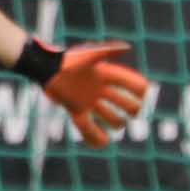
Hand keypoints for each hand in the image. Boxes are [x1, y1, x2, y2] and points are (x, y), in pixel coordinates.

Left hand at [30, 39, 146, 146]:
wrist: (45, 69)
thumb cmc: (67, 61)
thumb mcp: (87, 56)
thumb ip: (106, 51)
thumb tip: (127, 47)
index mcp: (105, 74)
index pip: (127, 82)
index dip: (138, 88)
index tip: (144, 93)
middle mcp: (99, 88)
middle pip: (122, 102)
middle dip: (131, 108)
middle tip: (133, 114)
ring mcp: (89, 100)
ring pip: (109, 116)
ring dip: (115, 122)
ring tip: (117, 125)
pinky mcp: (76, 109)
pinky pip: (88, 127)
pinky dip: (94, 138)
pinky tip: (103, 143)